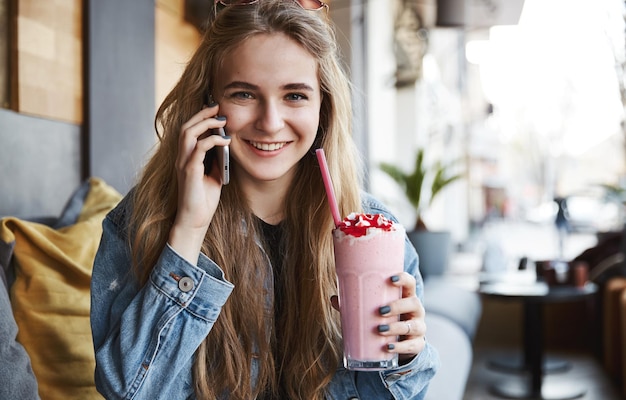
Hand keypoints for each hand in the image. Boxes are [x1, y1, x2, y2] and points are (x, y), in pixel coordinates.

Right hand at [168, 104, 230, 262]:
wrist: (195, 220)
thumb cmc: (204, 199)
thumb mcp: (214, 175)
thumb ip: (217, 159)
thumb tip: (226, 143)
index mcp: (185, 158)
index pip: (188, 131)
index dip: (200, 118)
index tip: (216, 110)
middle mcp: (181, 158)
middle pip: (186, 127)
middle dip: (202, 114)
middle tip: (218, 107)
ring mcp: (183, 164)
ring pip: (188, 133)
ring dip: (205, 123)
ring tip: (221, 119)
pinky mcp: (189, 171)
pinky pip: (199, 148)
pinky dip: (212, 140)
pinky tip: (226, 140)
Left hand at [329, 272, 426, 361]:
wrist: (400, 342)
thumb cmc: (386, 318)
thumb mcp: (374, 309)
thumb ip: (356, 304)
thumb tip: (333, 299)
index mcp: (405, 297)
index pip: (410, 284)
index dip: (403, 279)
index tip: (390, 279)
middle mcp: (415, 311)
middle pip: (414, 303)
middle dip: (398, 306)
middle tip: (380, 311)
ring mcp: (418, 328)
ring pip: (413, 326)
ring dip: (396, 327)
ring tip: (380, 329)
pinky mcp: (417, 345)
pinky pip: (412, 346)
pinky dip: (400, 347)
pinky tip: (388, 347)